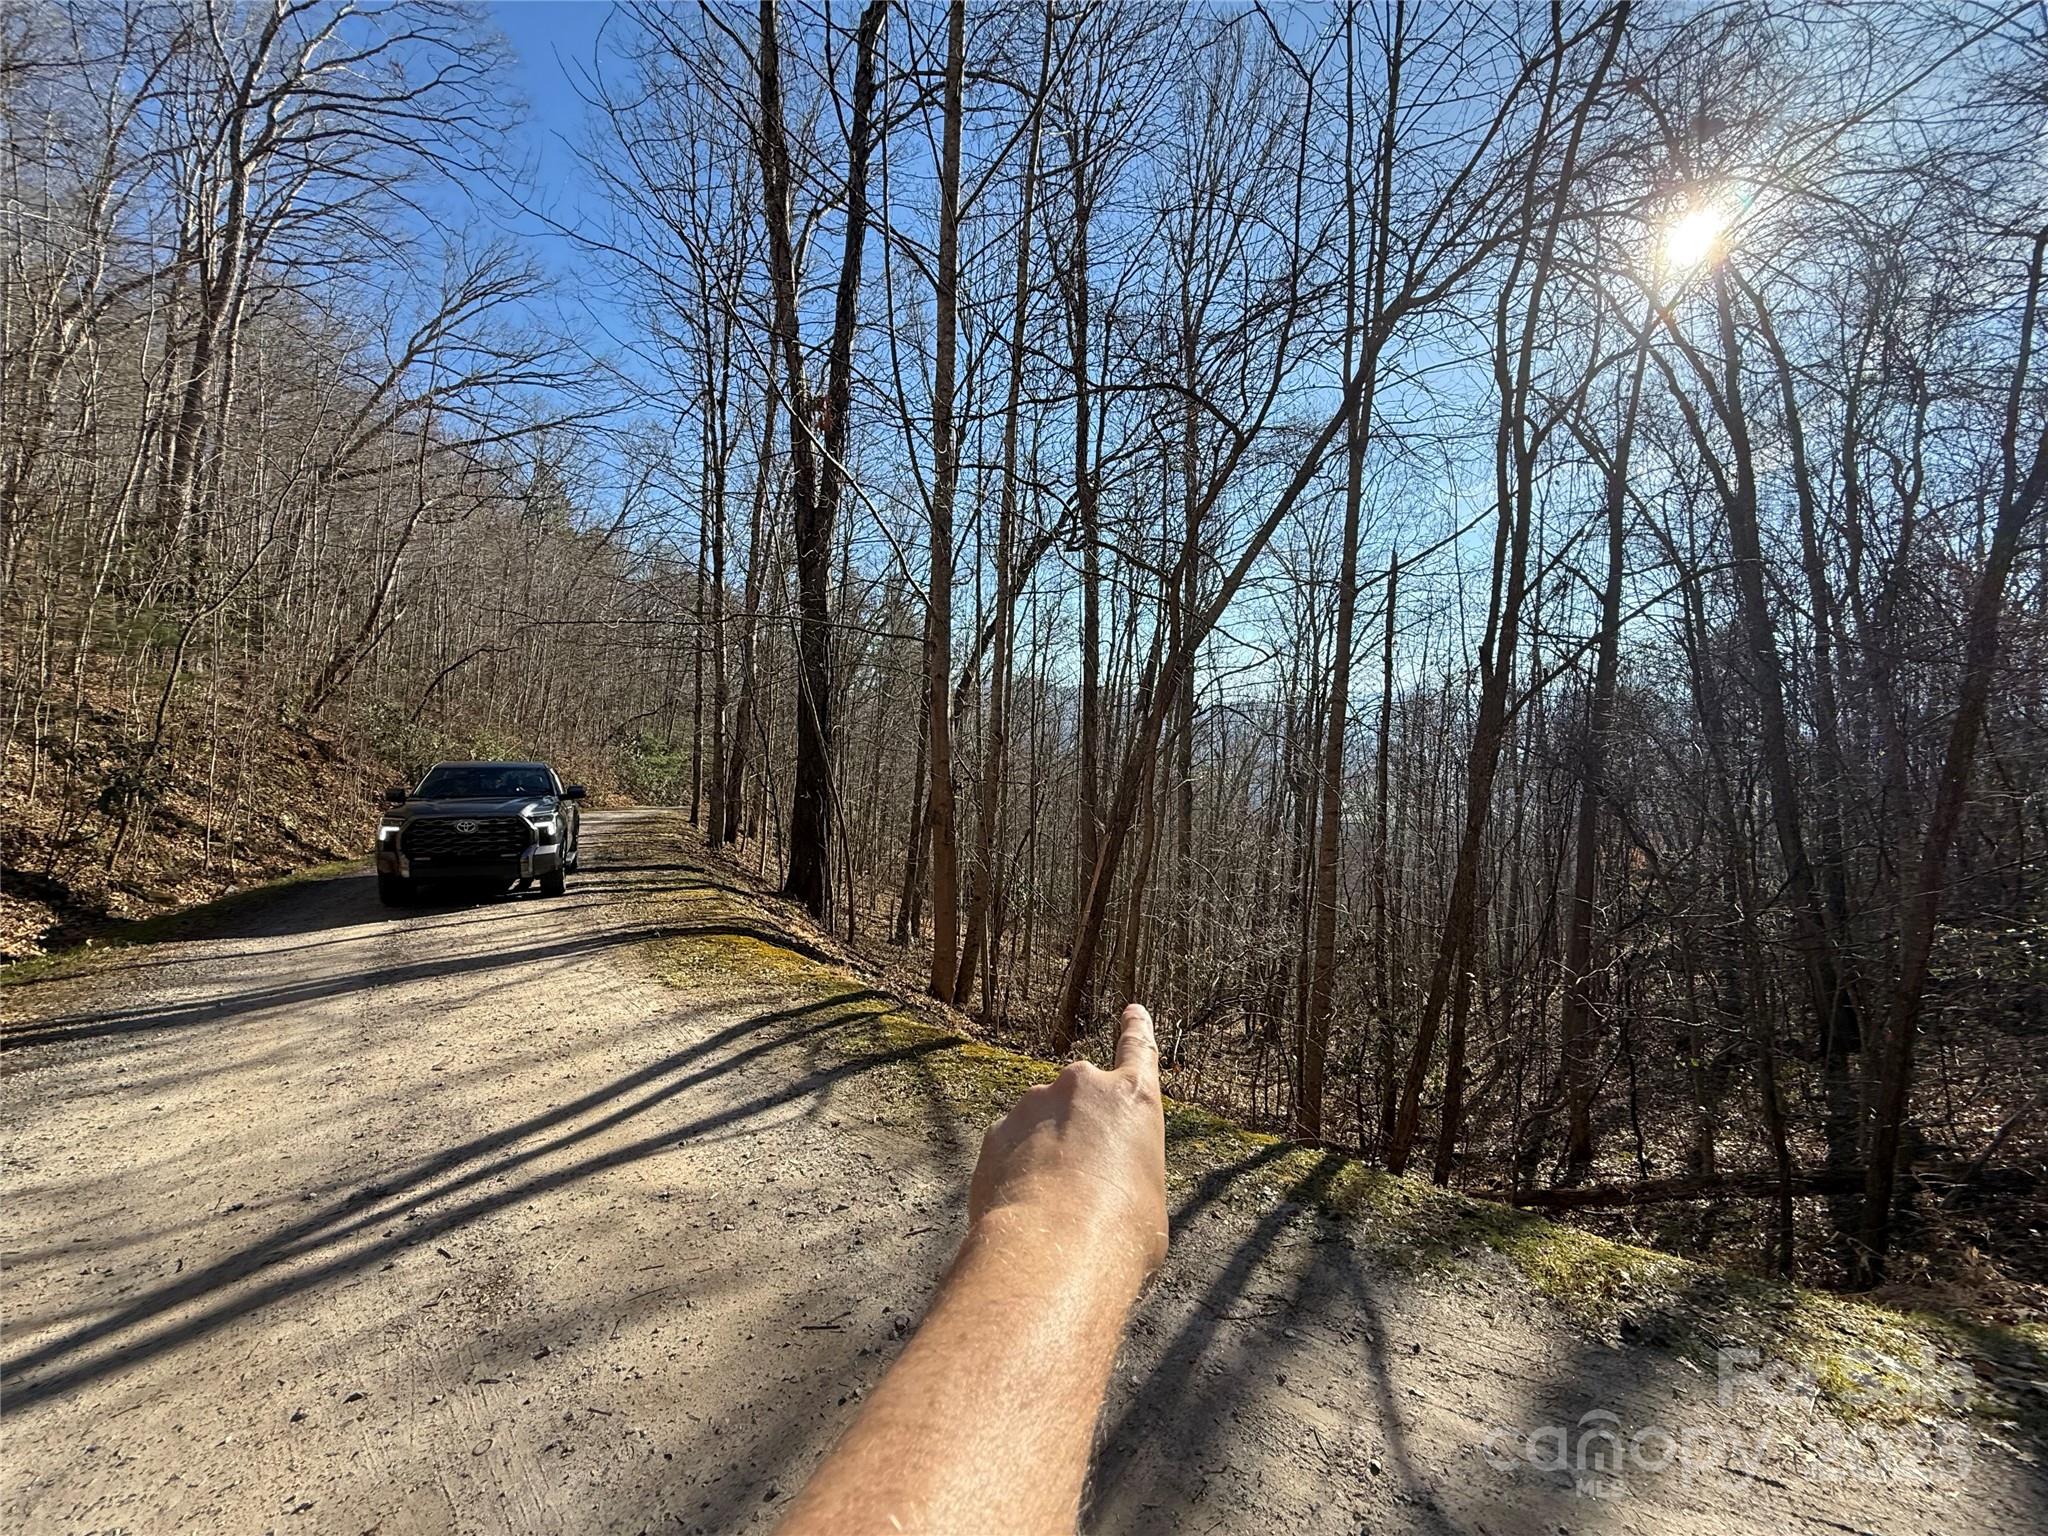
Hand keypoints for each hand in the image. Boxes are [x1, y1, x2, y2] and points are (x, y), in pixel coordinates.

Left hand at [967, 1003, 1168, 1286]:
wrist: (1052, 1251)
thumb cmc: (1119, 1234)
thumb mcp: (1147, 1200)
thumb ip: (1128, 1172)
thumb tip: (1106, 1186)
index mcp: (1133, 1098)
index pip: (1138, 1049)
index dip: (1135, 1030)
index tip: (1131, 1011)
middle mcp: (1082, 1087)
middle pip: (1082, 1101)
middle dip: (1080, 1133)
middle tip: (1086, 1186)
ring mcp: (1032, 1106)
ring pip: (1042, 1127)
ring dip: (1046, 1157)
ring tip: (1056, 1211)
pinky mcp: (995, 1134)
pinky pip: (1010, 1151)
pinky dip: (1016, 1174)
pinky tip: (1025, 1211)